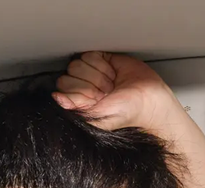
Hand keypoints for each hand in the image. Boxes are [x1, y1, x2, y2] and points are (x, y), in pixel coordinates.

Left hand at [53, 52, 180, 131]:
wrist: (149, 99)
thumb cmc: (127, 112)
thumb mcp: (97, 117)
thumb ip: (75, 109)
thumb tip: (55, 98)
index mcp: (79, 103)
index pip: (63, 88)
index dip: (79, 92)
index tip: (95, 99)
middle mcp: (83, 87)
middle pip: (70, 74)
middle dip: (90, 83)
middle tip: (106, 92)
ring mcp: (91, 72)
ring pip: (78, 63)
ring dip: (98, 74)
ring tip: (111, 84)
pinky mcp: (101, 59)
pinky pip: (90, 54)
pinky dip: (102, 63)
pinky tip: (112, 73)